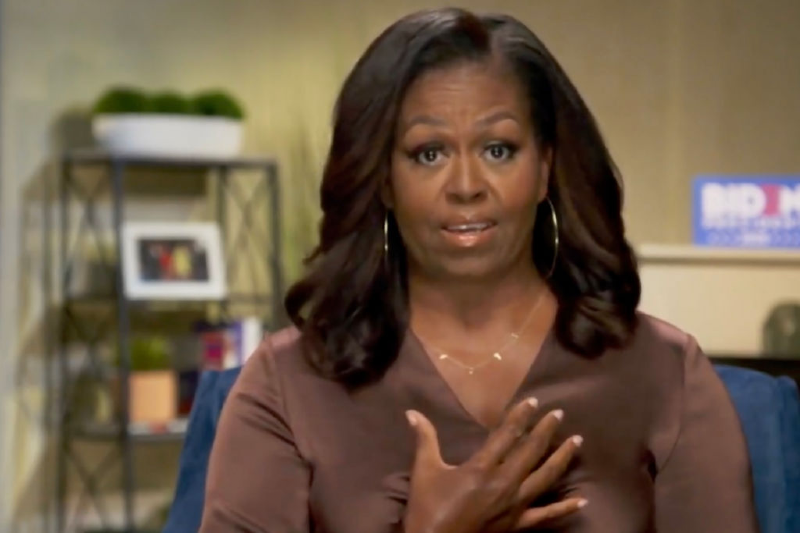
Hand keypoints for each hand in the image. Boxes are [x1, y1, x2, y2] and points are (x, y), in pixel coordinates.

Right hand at [402, 398, 584, 532]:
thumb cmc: (429, 508)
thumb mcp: (424, 471)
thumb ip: (424, 439)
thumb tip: (412, 413)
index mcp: (481, 468)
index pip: (507, 435)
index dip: (521, 416)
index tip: (533, 401)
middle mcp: (504, 484)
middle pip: (531, 452)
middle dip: (546, 431)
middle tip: (559, 414)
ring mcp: (514, 506)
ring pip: (545, 478)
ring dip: (562, 458)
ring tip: (576, 442)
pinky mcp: (518, 525)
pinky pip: (546, 516)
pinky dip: (565, 508)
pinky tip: (582, 500)